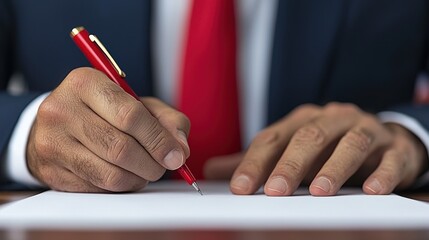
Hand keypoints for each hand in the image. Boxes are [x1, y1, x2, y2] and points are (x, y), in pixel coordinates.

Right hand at [27, 67, 189, 191]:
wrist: (57, 123)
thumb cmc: (104, 110)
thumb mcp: (137, 102)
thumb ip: (167, 120)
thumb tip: (180, 150)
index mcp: (85, 83)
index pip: (130, 116)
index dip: (158, 140)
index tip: (176, 156)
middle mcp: (62, 110)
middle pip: (121, 148)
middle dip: (152, 163)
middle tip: (163, 166)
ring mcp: (52, 143)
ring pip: (111, 174)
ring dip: (139, 178)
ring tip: (146, 170)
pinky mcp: (52, 171)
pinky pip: (98, 188)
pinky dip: (121, 186)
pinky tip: (125, 175)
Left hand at [206, 103, 427, 195]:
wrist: (382, 139)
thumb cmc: (328, 147)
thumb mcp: (289, 149)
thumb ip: (256, 160)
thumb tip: (212, 170)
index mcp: (302, 121)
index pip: (273, 138)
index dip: (255, 162)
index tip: (239, 188)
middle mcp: (332, 119)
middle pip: (308, 137)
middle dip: (290, 165)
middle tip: (275, 191)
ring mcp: (365, 129)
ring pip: (349, 143)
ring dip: (334, 167)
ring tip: (320, 192)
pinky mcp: (394, 147)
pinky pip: (391, 158)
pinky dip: (383, 173)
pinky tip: (372, 190)